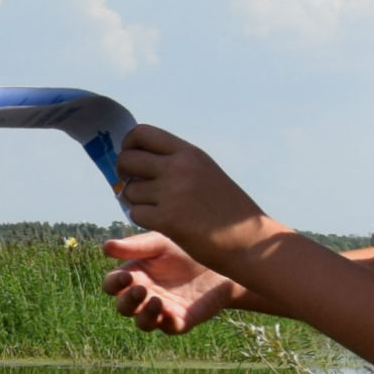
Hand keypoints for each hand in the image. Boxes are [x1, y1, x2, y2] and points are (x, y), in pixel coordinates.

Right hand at [102, 230, 242, 334]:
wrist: (221, 260)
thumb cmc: (185, 249)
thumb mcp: (160, 243)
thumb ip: (136, 247)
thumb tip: (105, 247)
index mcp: (134, 276)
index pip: (112, 285)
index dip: (114, 284)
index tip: (125, 276)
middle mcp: (144, 296)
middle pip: (124, 308)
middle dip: (128, 301)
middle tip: (141, 289)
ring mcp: (161, 311)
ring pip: (143, 323)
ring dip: (145, 315)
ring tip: (156, 301)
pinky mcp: (181, 320)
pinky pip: (169, 327)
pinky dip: (167, 323)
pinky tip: (169, 312)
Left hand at [111, 126, 272, 272]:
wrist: (250, 240)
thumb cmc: (227, 211)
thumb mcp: (205, 173)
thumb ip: (177, 164)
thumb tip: (138, 160)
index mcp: (189, 153)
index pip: (142, 133)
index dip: (129, 146)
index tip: (132, 160)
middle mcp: (179, 167)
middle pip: (127, 159)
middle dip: (123, 174)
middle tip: (135, 186)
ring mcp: (172, 192)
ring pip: (129, 190)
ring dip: (135, 202)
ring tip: (155, 208)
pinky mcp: (168, 219)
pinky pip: (135, 213)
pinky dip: (142, 219)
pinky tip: (160, 222)